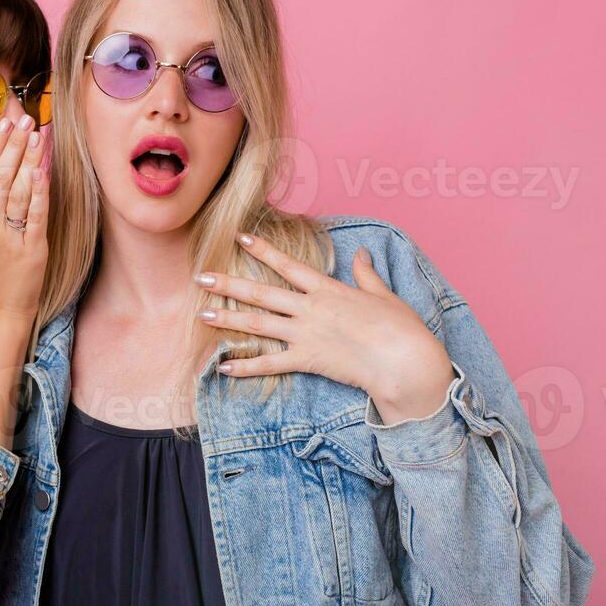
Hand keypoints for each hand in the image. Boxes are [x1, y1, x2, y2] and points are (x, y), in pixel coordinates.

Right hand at [0, 114, 49, 325]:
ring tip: (38, 136)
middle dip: (13, 147)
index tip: (2, 126)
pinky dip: (39, 193)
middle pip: (0, 179)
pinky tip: (43, 171)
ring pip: (17, 193)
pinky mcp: (32, 249)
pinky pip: (35, 216)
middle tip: (24, 121)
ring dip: (28, 161)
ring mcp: (11, 238)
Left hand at [195, 234, 453, 421]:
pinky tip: (224, 367)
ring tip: (202, 314)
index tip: (240, 237)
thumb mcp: (382, 294)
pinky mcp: (307, 360)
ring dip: (229, 319)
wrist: (404, 361)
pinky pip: (271, 364)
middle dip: (229, 284)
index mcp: (328, 289)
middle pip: (262, 293)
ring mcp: (306, 334)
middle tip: (200, 277)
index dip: (264, 250)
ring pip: (259, 324)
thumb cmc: (400, 328)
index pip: (289, 265)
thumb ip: (366, 273)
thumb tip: (361, 252)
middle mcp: (310, 309)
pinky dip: (246, 366)